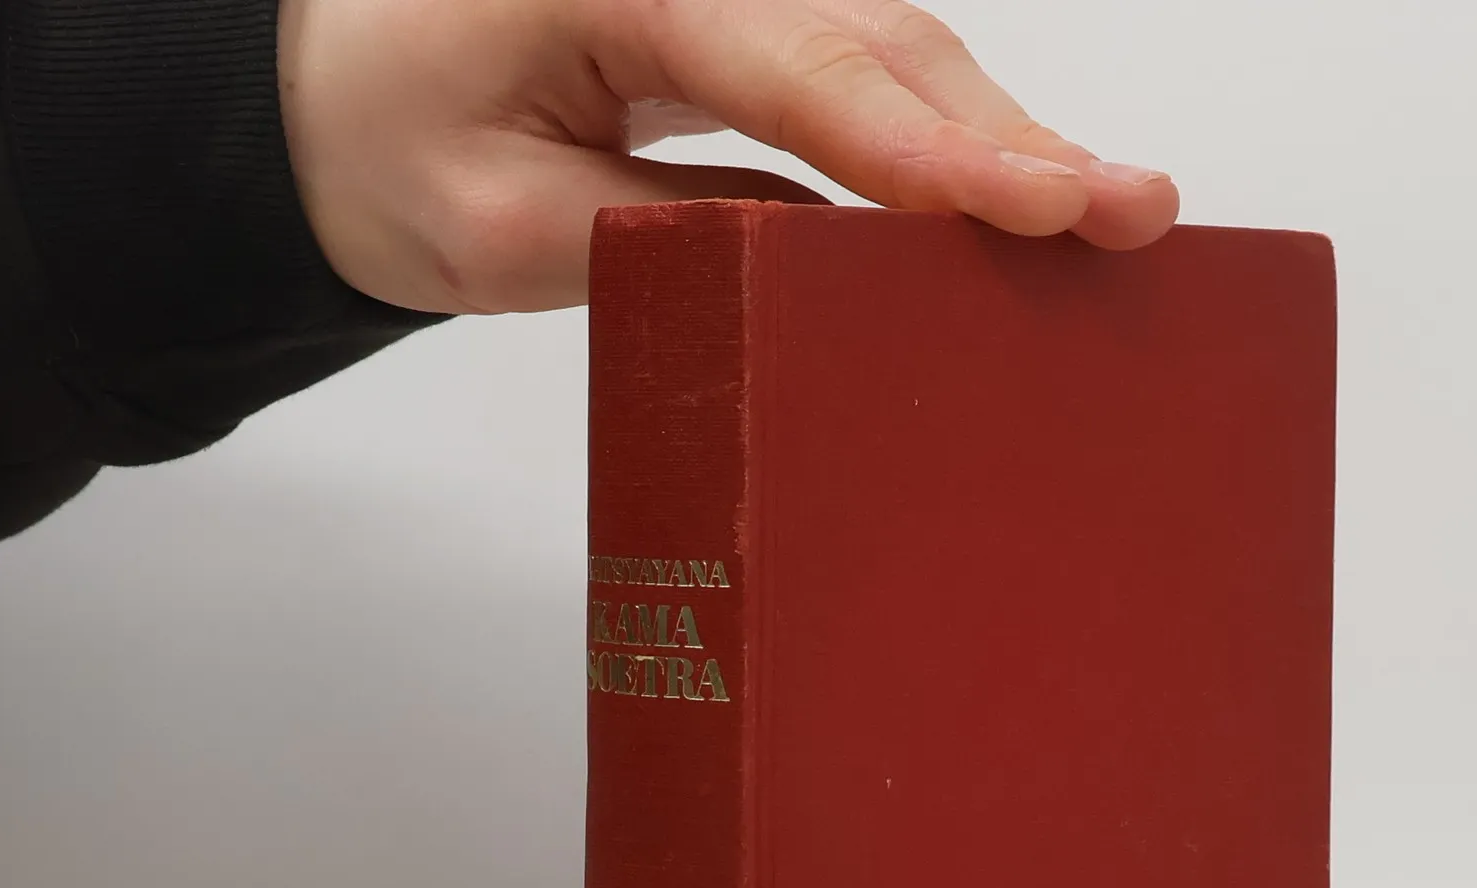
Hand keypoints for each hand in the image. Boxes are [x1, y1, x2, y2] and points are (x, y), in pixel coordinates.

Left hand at [277, 0, 1179, 314]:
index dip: (929, 154)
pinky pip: (876, 77)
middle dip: (1013, 143)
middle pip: (889, 48)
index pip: (807, 71)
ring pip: (902, 54)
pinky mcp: (753, 31)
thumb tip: (818, 266)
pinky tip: (1030, 199)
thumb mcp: (501, 227)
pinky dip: (957, 143)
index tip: (1039, 208)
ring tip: (1117, 218)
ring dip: (1008, 143)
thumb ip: (659, 238)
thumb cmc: (397, 147)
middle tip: (1137, 215)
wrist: (339, 95)